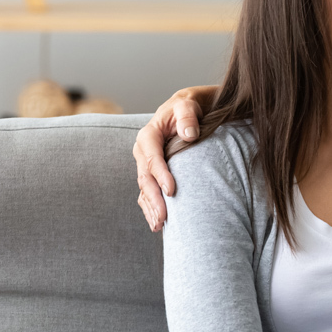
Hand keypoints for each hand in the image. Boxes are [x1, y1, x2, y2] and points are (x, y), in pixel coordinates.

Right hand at [133, 85, 216, 231]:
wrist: (184, 110)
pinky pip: (147, 193)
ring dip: (151, 208)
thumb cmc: (186, 107)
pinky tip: (157, 224)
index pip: (152, 158)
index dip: (160, 175)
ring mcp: (145, 164)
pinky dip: (151, 208)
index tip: (172, 190)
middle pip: (145, 178)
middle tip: (164, 218)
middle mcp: (142, 152)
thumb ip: (187, 117)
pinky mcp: (151, 173)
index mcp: (148, 136)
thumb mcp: (187, 106)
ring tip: (159, 226)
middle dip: (154, 199)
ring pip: (144, 189)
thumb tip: (189, 135)